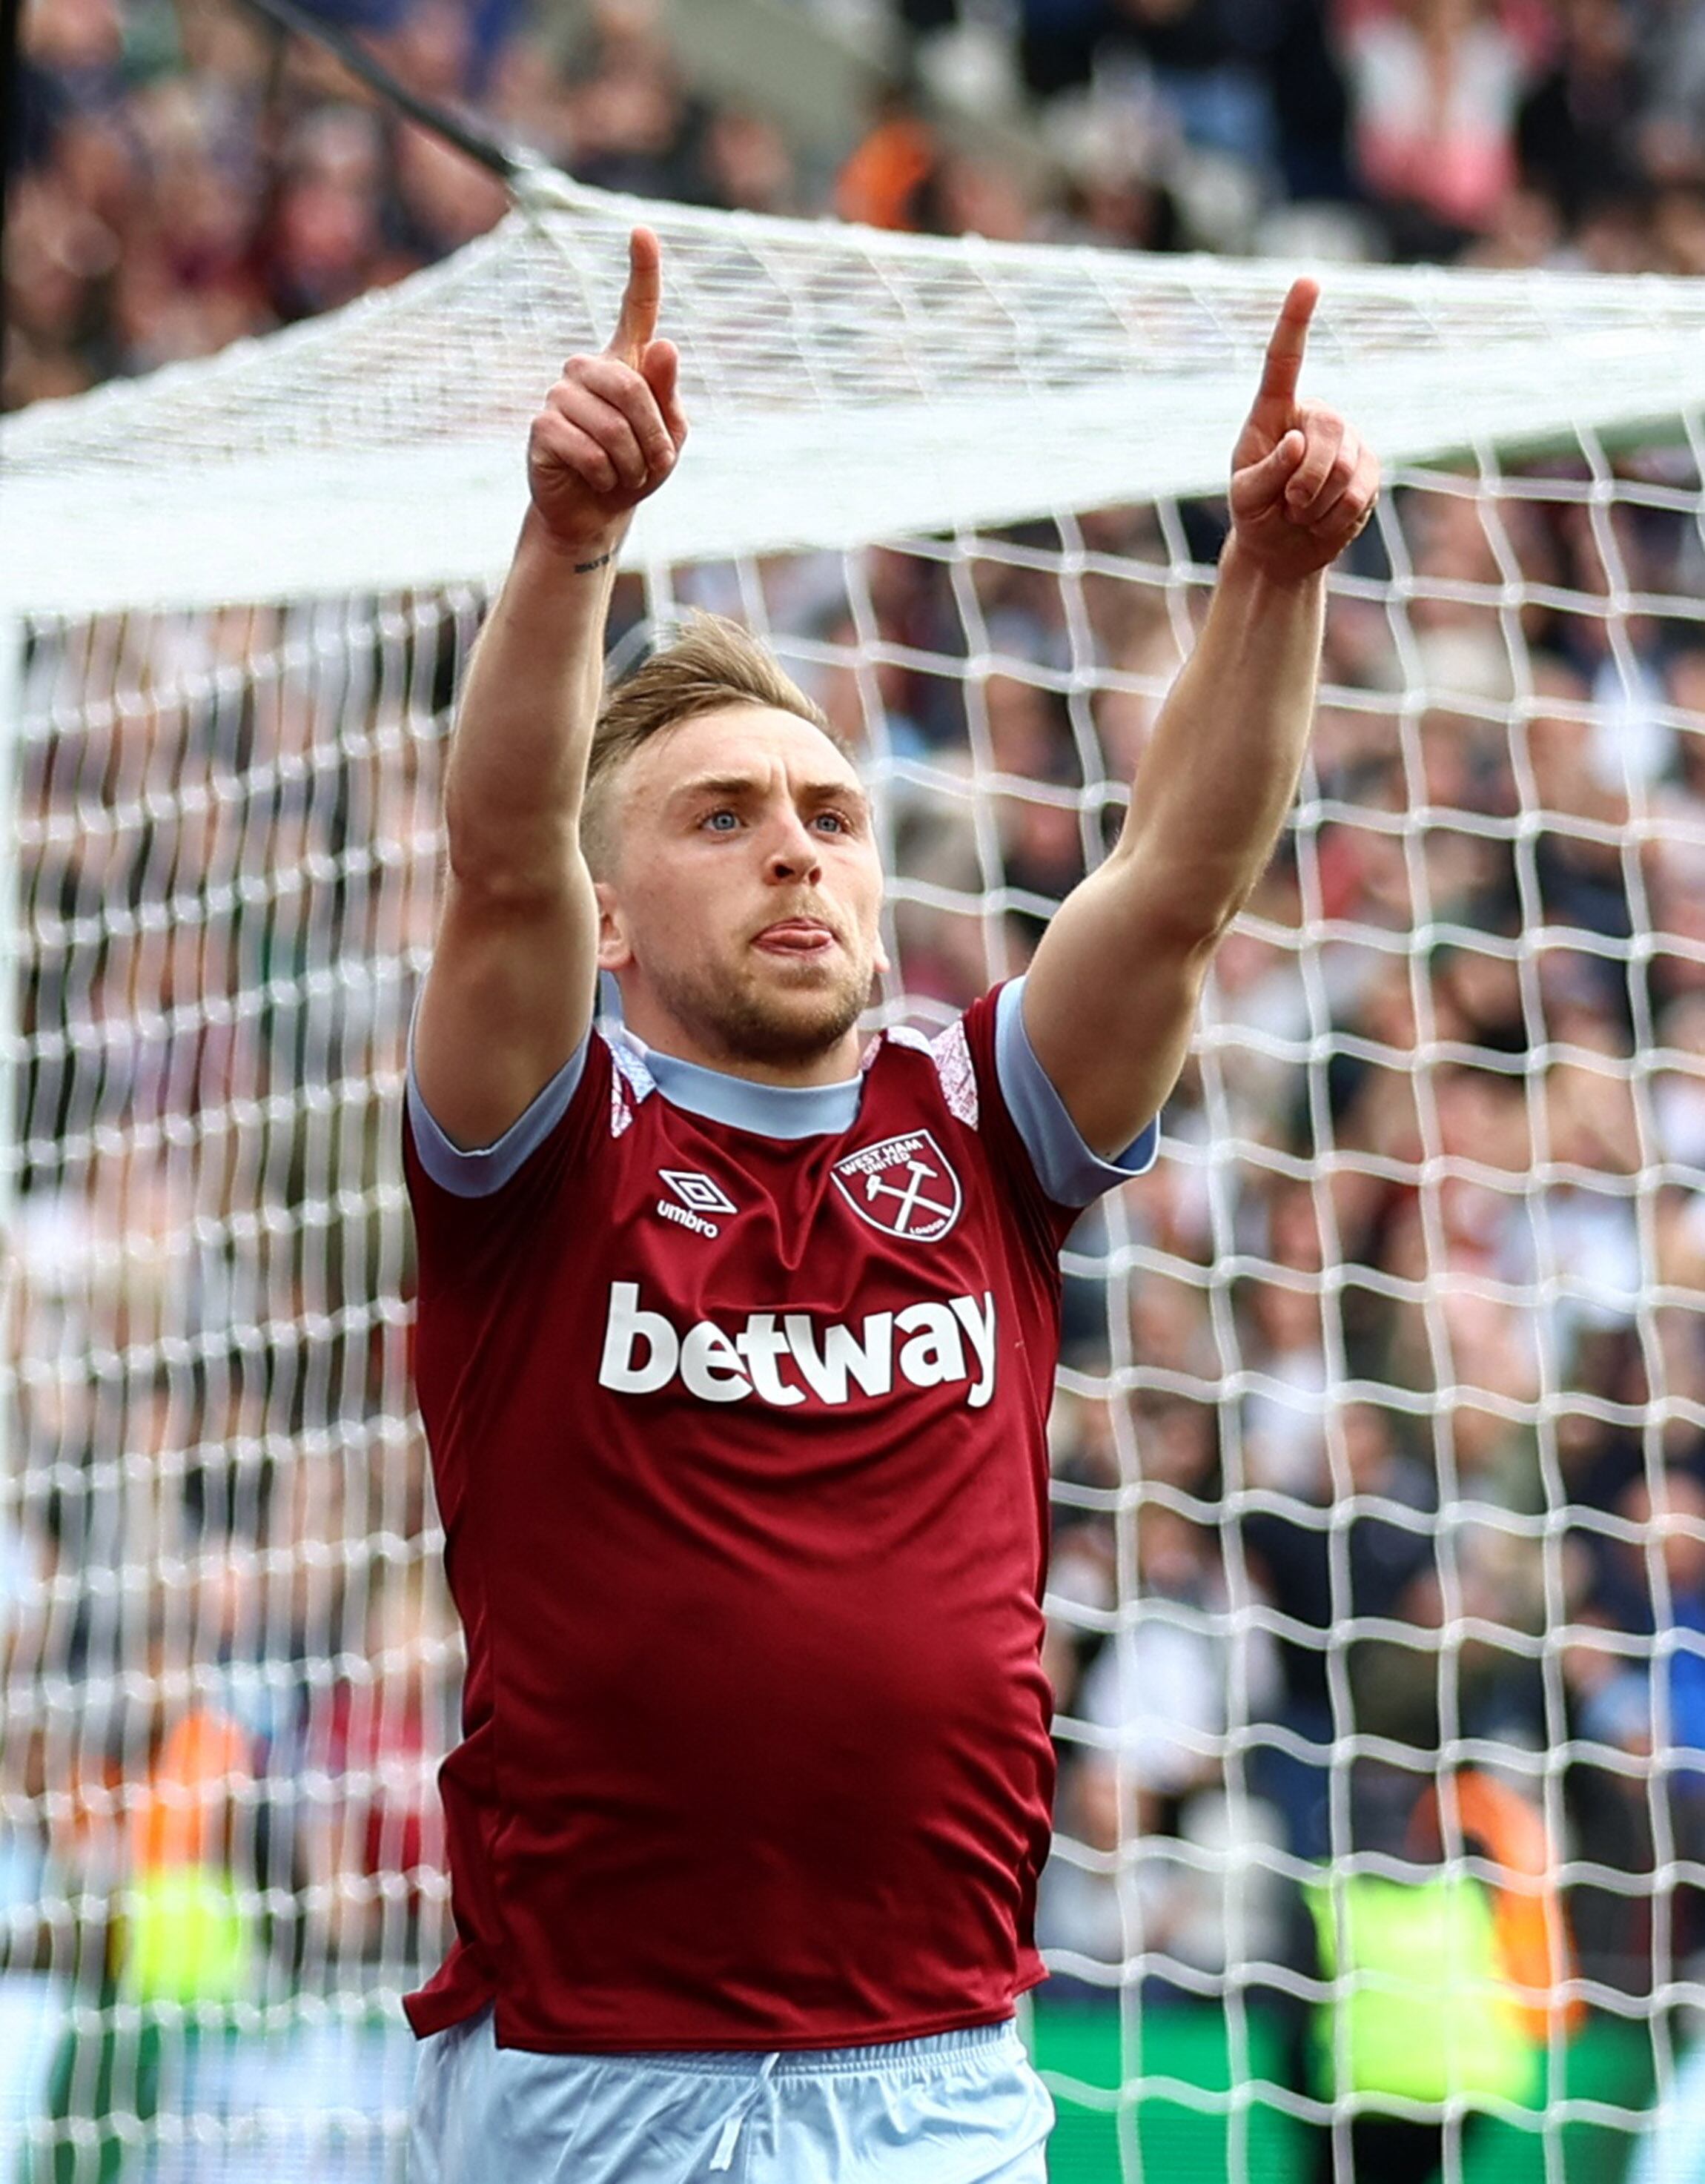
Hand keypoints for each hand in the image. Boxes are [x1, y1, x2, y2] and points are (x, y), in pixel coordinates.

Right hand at [526, 227, 688, 551]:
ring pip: (609, 421)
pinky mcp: (542, 425)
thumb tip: (665, 345)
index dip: (642, 272)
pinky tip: (598, 479)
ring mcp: (561, 393)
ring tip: (625, 475)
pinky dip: (603, 472)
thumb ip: (667, 395)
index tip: (643, 232)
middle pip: (631, 386)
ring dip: (630, 460)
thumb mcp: (669, 437)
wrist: (597, 512)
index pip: (636, 310)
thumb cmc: (638, 469)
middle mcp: (589, 369)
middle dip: (652, 434)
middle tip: (655, 465)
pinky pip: (583, 445)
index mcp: (627, 364)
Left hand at [1228, 279, 1377, 583]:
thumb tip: (1298, 442)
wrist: (1282, 549)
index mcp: (1275, 410)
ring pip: (1347, 466)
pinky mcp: (1371, 469)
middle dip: (1307, 479)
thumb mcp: (1245, 498)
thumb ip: (1264, 472)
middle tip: (1288, 505)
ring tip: (1301, 513)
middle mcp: (1317, 416)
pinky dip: (1336, 517)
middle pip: (1330, 430)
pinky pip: (1361, 493)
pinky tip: (1322, 520)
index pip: (1285, 360)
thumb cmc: (1255, 514)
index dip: (1296, 320)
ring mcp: (1349, 440)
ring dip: (1317, 504)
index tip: (1308, 280)